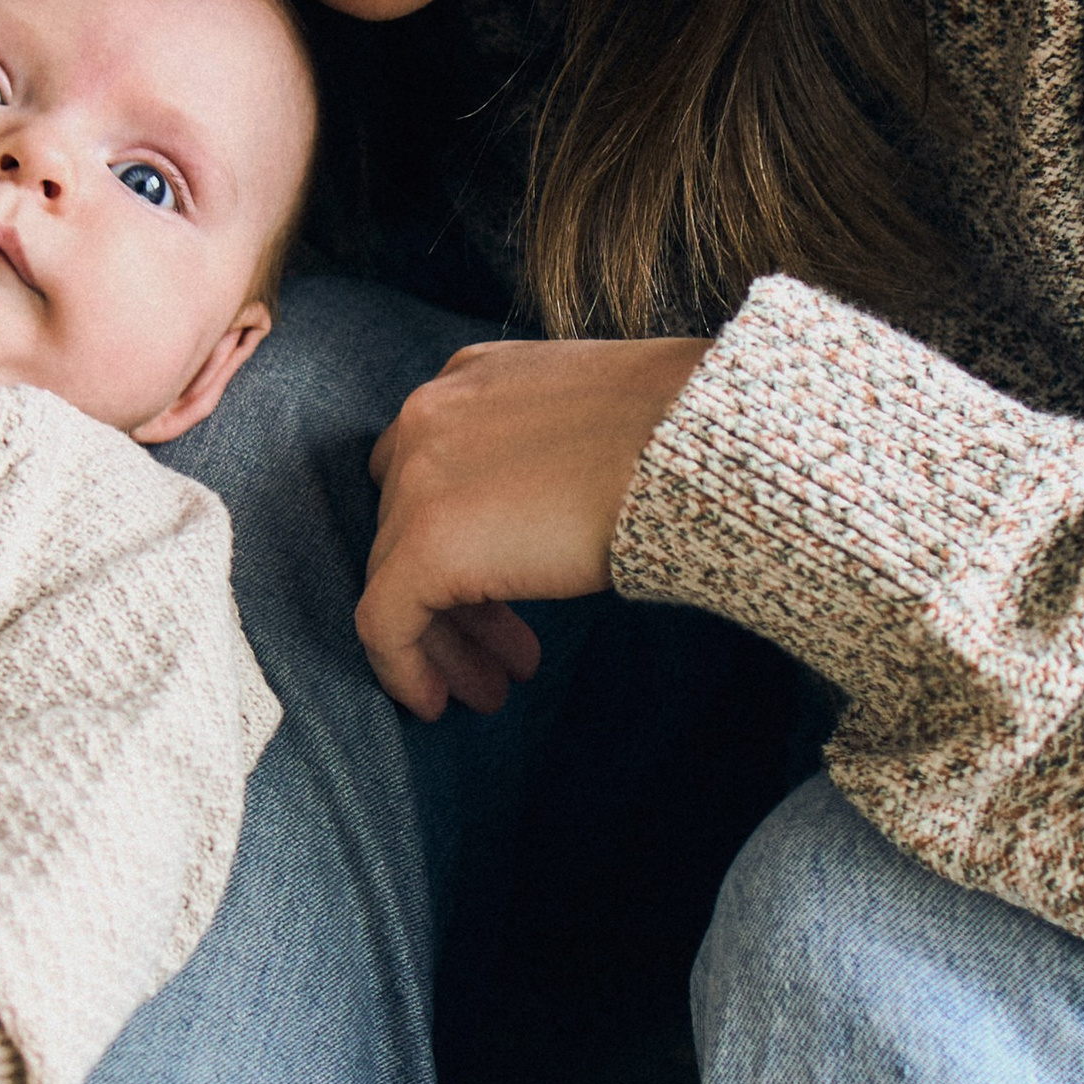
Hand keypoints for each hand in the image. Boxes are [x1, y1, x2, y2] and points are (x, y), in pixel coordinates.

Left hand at [358, 335, 712, 718]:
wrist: (698, 444)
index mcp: (469, 381)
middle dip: (453, 597)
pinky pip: (385, 621)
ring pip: (395, 575)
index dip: (458, 540)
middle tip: (500, 651)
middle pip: (406, 525)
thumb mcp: (588, 427)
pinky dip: (403, 667)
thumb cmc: (678, 437)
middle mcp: (427, 417)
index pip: (430, 472)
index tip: (494, 594)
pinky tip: (438, 702)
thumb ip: (538, 461)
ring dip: (442, 638)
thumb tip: (543, 522)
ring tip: (488, 690)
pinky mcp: (426, 543)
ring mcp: (419, 478)